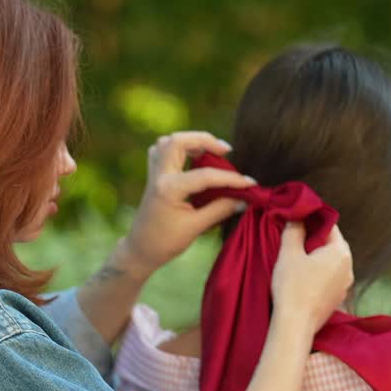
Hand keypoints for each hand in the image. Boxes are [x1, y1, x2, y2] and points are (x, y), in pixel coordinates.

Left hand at [118, 131, 255, 278]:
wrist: (140, 250)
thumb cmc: (166, 242)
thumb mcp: (195, 228)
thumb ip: (220, 210)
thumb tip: (244, 199)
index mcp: (169, 189)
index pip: (205, 175)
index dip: (231, 179)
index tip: (250, 183)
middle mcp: (160, 176)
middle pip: (179, 141)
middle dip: (204, 140)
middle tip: (225, 151)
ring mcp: (154, 174)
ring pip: (168, 142)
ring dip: (190, 141)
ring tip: (209, 151)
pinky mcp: (153, 176)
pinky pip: (161, 151)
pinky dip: (177, 148)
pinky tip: (191, 157)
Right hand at [271, 223, 352, 338]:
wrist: (295, 324)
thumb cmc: (292, 287)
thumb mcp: (289, 253)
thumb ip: (294, 230)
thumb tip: (298, 217)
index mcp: (341, 252)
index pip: (329, 225)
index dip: (312, 220)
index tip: (297, 220)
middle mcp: (349, 267)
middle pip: (332, 244)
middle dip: (314, 239)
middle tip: (294, 240)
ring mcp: (345, 285)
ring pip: (331, 262)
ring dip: (316, 257)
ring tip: (296, 260)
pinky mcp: (338, 298)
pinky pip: (329, 277)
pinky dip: (318, 273)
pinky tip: (302, 278)